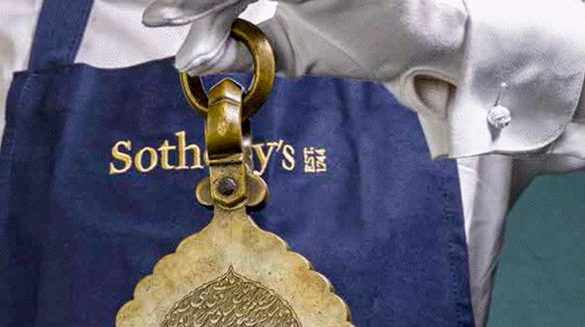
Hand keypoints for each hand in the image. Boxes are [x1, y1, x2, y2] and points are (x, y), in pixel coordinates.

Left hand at [142, 0, 466, 90]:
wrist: (427, 44)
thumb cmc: (364, 39)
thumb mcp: (293, 49)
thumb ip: (246, 48)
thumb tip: (190, 61)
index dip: (197, 2)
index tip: (157, 18)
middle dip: (194, 0)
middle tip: (157, 17)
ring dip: (209, 2)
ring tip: (170, 18)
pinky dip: (231, 6)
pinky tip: (209, 28)